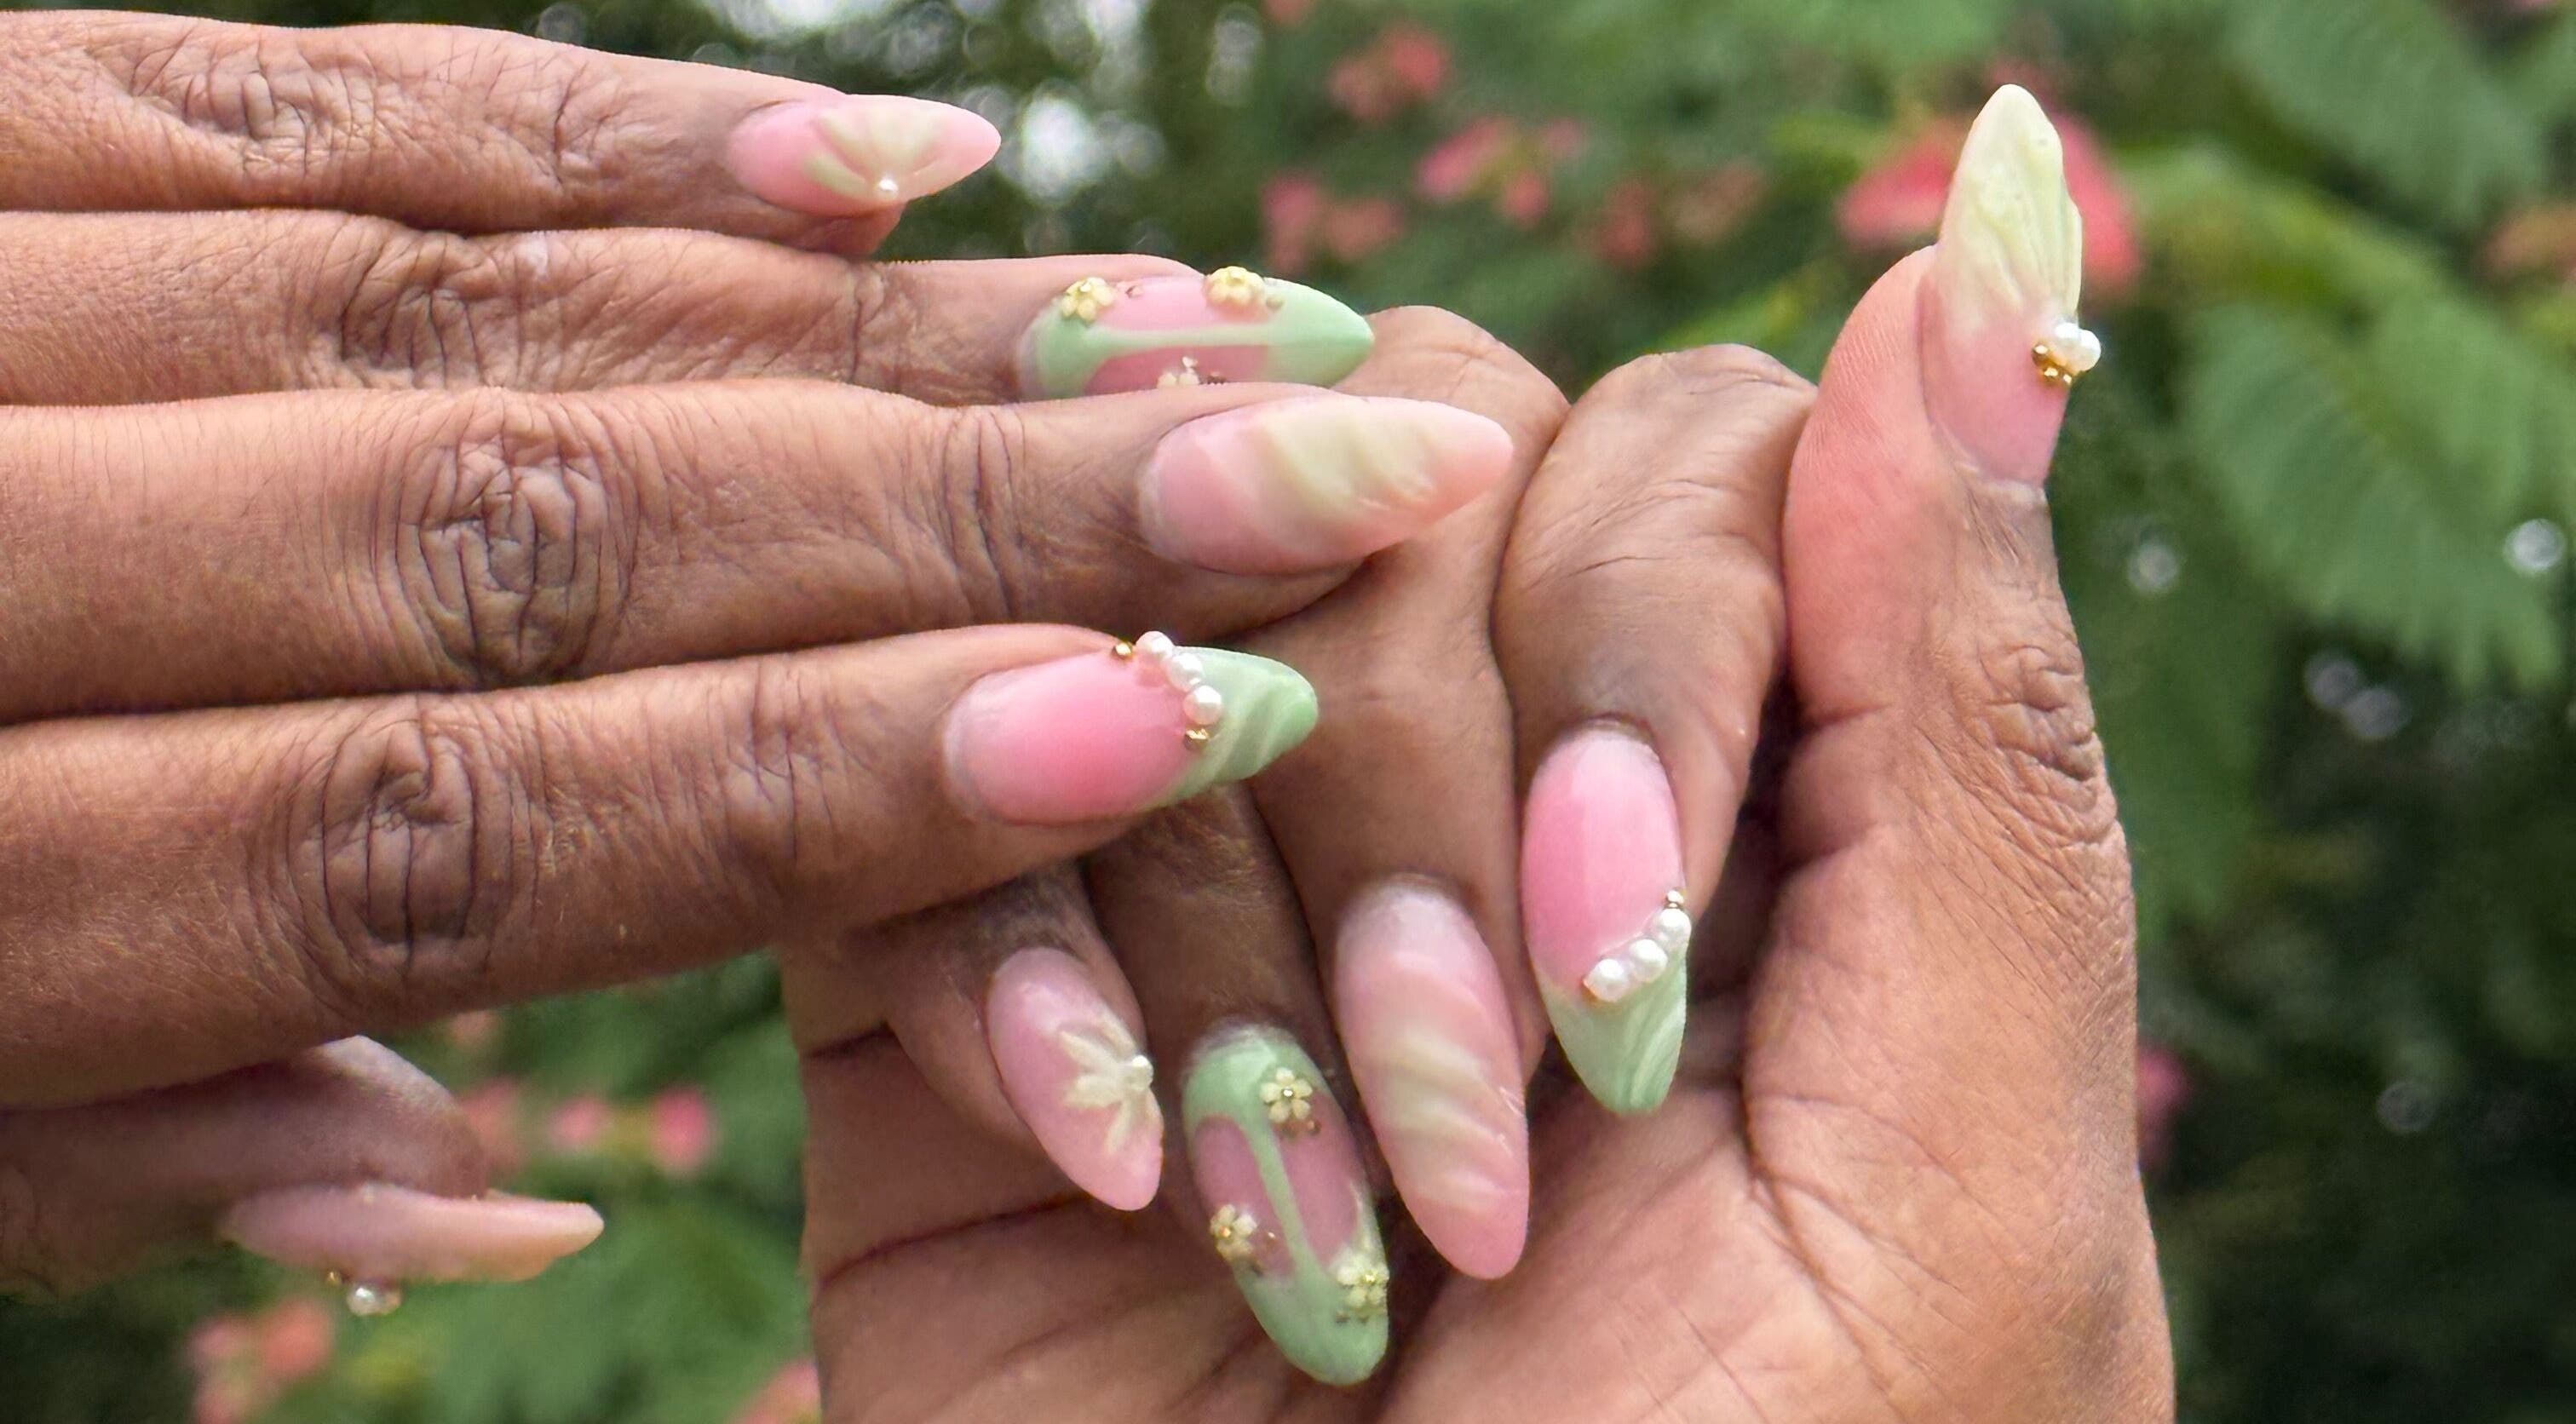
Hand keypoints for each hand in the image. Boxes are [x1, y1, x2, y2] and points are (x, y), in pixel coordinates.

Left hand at [0, 12, 1513, 1294]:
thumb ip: (124, 1163)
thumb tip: (495, 1194)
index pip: (449, 834)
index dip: (826, 789)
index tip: (1158, 726)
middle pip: (515, 525)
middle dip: (952, 514)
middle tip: (1298, 462)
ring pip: (443, 292)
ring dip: (839, 319)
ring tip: (1160, 326)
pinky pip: (254, 86)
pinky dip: (577, 122)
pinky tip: (848, 159)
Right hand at [793, 87, 2169, 1420]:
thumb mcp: (1956, 1159)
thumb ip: (1972, 728)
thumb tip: (1970, 277)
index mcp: (1741, 800)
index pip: (1684, 459)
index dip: (1649, 643)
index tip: (1631, 950)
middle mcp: (1473, 785)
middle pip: (1402, 490)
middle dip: (1426, 813)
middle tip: (1485, 1149)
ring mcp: (1217, 868)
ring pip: (1160, 614)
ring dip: (1235, 933)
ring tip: (1316, 1233)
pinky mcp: (984, 985)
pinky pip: (929, 792)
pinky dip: (1013, 965)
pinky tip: (1123, 1175)